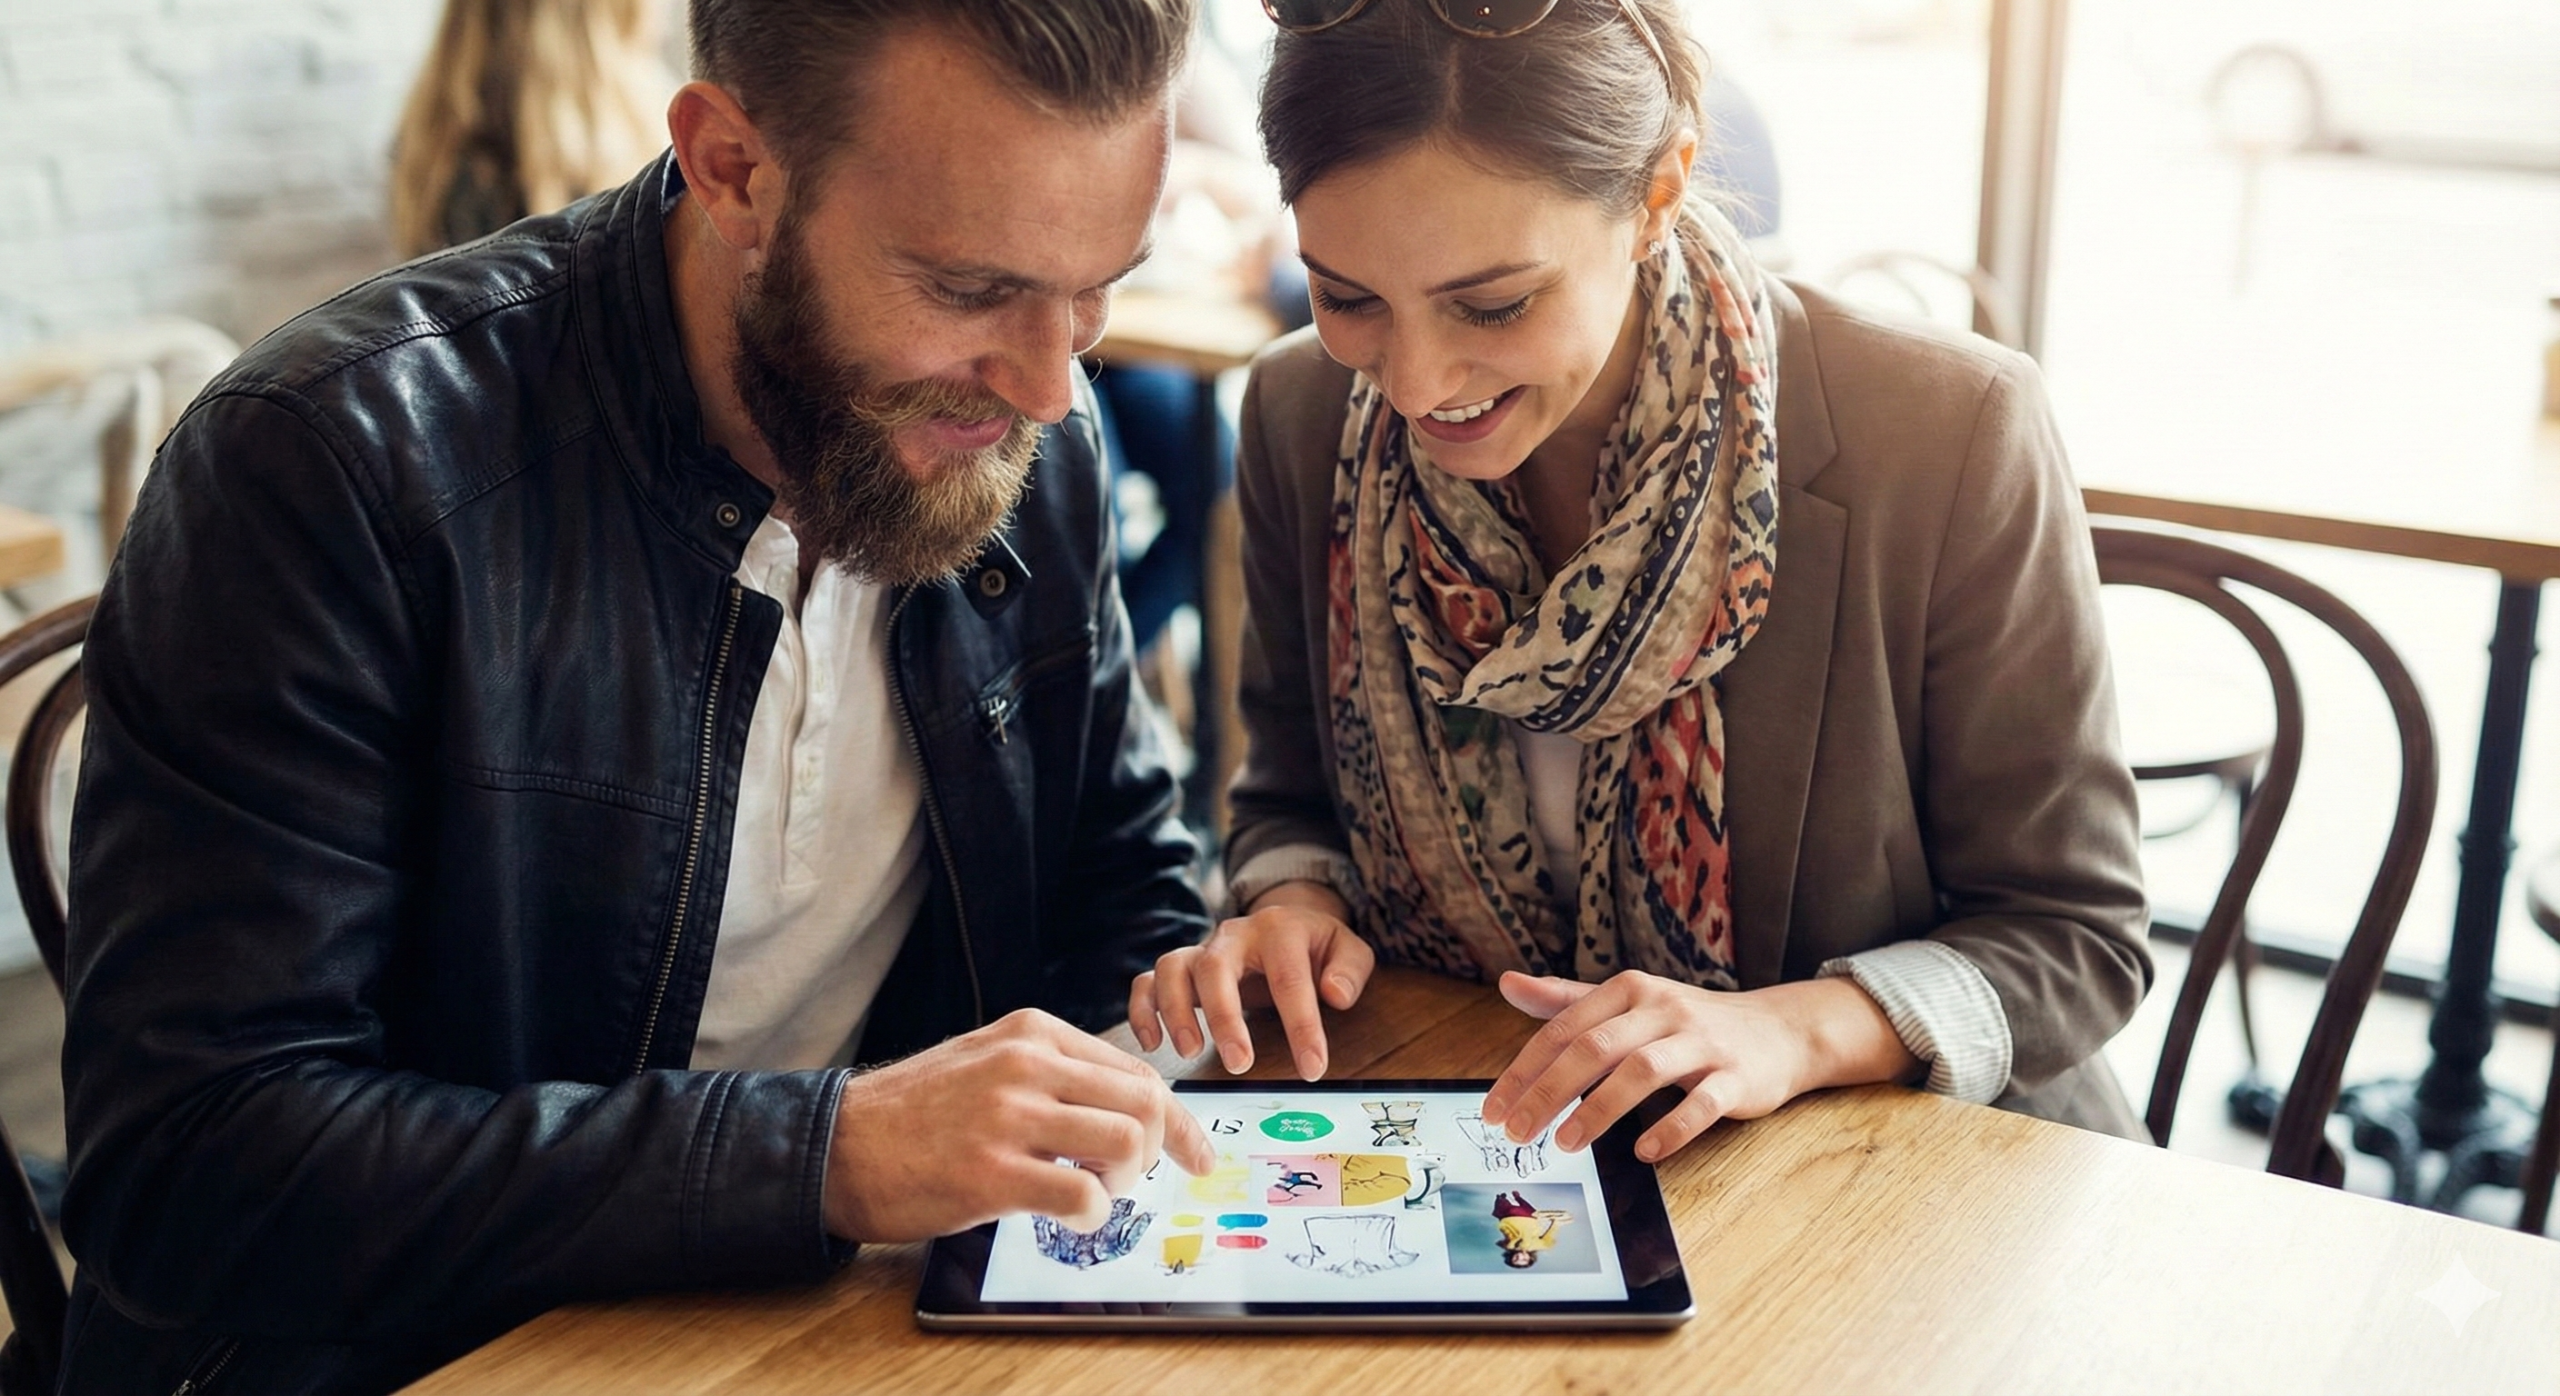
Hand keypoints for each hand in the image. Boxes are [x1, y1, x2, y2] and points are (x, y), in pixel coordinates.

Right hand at [823, 1009, 1214, 1241]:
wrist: (835, 1146)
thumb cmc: (913, 1115)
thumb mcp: (985, 1062)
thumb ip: (1051, 1075)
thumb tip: (1127, 1111)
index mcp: (1032, 1032)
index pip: (1137, 1071)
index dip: (1177, 1121)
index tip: (1195, 1154)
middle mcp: (1027, 1064)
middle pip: (1145, 1103)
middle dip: (1159, 1151)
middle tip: (1131, 1180)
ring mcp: (1010, 1116)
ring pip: (1127, 1143)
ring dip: (1125, 1183)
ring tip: (1092, 1194)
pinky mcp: (992, 1172)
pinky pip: (1084, 1194)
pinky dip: (1093, 1214)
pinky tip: (1069, 1215)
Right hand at [1126, 881, 1374, 1080]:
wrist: (1286, 923)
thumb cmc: (1316, 946)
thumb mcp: (1347, 949)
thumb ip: (1349, 969)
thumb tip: (1335, 994)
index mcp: (1279, 930)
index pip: (1288, 979)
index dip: (1301, 1026)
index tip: (1312, 1068)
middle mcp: (1233, 935)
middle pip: (1215, 968)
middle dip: (1224, 1018)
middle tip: (1240, 1064)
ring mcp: (1202, 950)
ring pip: (1172, 968)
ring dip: (1175, 1012)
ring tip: (1190, 1052)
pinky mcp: (1181, 968)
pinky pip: (1148, 980)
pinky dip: (1143, 1009)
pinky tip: (1153, 1043)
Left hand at [1479, 971, 1914, 1163]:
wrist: (1778, 1031)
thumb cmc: (1688, 1024)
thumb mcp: (1628, 1005)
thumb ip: (1568, 1001)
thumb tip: (1508, 984)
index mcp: (1629, 991)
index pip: (1563, 1029)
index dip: (1524, 1071)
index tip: (1494, 1111)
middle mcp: (1662, 1010)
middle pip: (1595, 1048)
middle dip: (1548, 1093)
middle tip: (1517, 1133)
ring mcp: (1702, 1042)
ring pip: (1642, 1071)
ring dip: (1598, 1110)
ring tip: (1566, 1145)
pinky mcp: (1736, 1077)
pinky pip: (1701, 1103)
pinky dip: (1671, 1128)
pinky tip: (1644, 1152)